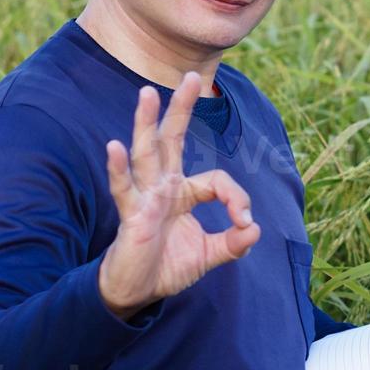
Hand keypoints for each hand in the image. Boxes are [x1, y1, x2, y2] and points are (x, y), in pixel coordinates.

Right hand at [97, 71, 261, 318]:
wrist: (136, 293)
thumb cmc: (167, 267)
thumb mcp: (209, 255)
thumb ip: (233, 244)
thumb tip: (255, 230)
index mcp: (183, 192)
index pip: (216, 179)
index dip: (237, 198)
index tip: (245, 223)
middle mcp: (162, 187)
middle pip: (171, 140)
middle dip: (182, 109)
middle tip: (191, 76)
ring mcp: (144, 198)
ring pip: (146, 154)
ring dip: (146, 123)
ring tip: (147, 94)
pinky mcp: (130, 216)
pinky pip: (123, 189)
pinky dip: (118, 169)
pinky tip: (114, 147)